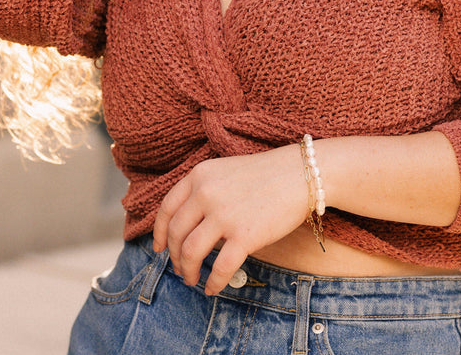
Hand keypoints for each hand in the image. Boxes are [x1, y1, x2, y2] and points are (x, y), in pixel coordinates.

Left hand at [152, 144, 306, 294]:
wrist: (301, 174)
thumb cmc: (266, 174)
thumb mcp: (226, 171)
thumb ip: (205, 191)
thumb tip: (189, 226)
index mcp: (200, 176)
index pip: (167, 208)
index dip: (159, 232)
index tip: (159, 248)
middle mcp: (206, 194)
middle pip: (175, 233)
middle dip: (174, 257)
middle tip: (180, 269)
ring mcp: (224, 215)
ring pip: (190, 252)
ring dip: (188, 271)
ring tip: (192, 280)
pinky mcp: (244, 236)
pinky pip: (220, 268)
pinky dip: (213, 282)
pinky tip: (213, 288)